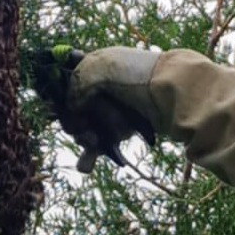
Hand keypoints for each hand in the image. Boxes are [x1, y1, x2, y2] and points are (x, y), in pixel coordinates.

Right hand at [66, 47, 160, 170]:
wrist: (173, 92)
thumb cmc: (136, 75)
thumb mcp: (99, 67)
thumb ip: (75, 84)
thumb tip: (70, 107)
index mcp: (93, 68)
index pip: (66, 87)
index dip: (61, 101)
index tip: (64, 111)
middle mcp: (100, 89)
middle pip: (74, 112)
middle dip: (76, 124)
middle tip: (86, 130)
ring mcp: (111, 110)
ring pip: (85, 130)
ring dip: (84, 139)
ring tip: (94, 142)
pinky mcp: (123, 129)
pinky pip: (101, 144)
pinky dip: (91, 156)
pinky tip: (86, 167)